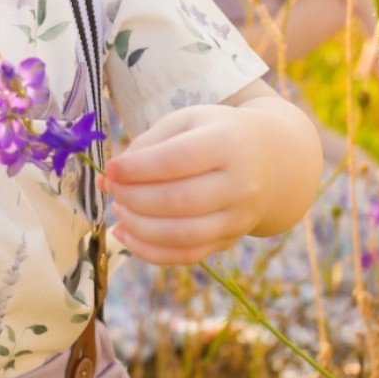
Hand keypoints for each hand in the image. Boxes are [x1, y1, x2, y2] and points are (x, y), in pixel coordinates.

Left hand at [97, 102, 274, 264]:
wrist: (268, 160)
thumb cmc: (215, 134)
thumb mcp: (186, 122)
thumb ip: (149, 143)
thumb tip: (112, 175)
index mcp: (228, 143)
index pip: (177, 160)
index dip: (137, 168)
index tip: (111, 169)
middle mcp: (240, 184)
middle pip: (179, 201)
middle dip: (134, 198)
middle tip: (112, 189)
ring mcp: (238, 217)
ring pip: (182, 234)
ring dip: (139, 227)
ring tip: (118, 210)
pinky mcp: (228, 240)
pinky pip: (186, 255)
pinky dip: (149, 251)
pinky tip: (125, 235)